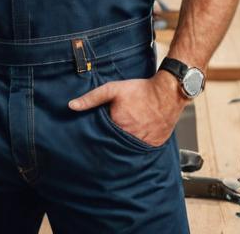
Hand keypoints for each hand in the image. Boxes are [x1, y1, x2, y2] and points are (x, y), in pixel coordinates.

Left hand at [68, 70, 187, 146]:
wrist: (168, 92)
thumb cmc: (140, 90)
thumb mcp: (113, 89)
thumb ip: (91, 98)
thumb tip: (71, 106)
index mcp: (116, 127)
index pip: (101, 138)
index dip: (97, 136)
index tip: (92, 139)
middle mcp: (129, 139)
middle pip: (114, 146)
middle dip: (109, 144)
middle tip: (108, 141)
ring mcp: (143, 144)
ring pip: (128, 150)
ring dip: (123, 147)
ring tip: (121, 141)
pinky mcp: (154, 145)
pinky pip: (142, 150)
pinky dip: (138, 147)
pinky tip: (135, 141)